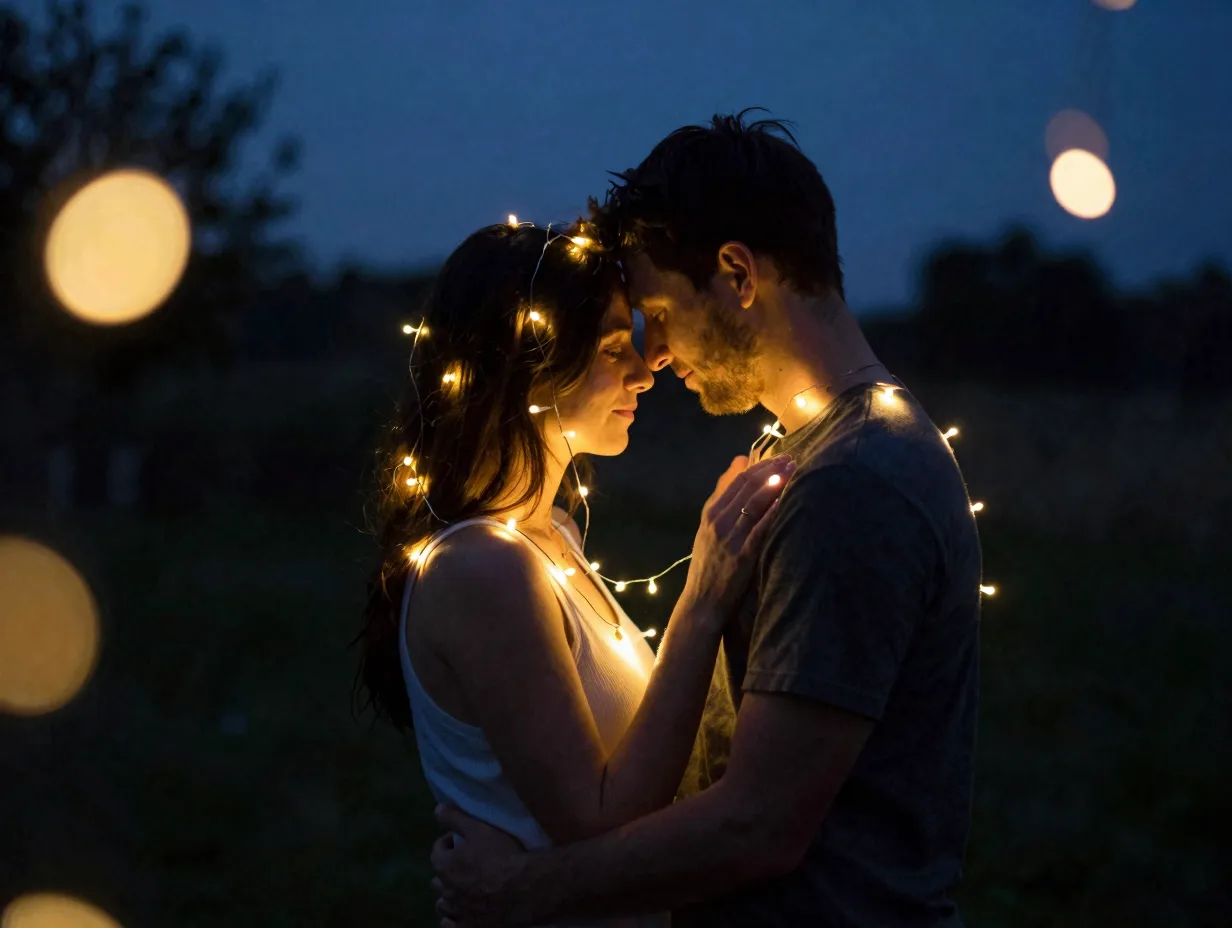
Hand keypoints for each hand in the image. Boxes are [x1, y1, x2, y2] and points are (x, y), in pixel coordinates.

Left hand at [431, 804, 535, 926]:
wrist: (525, 888)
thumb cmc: (502, 855)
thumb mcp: (479, 828)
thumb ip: (456, 818)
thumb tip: (437, 809)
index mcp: (445, 866)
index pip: (437, 851)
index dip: (448, 843)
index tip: (461, 840)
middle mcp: (447, 891)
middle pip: (437, 880)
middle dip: (447, 870)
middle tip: (463, 864)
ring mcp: (458, 912)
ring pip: (443, 905)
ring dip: (448, 895)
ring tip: (462, 889)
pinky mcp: (470, 927)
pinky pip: (450, 925)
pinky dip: (452, 919)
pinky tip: (461, 912)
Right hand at [680, 453, 794, 615]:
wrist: (702, 600)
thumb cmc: (709, 564)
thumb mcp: (708, 528)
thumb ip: (722, 498)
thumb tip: (738, 463)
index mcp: (710, 513)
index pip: (737, 481)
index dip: (760, 466)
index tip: (778, 457)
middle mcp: (718, 521)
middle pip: (747, 487)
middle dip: (771, 470)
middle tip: (791, 460)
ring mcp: (729, 537)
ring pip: (754, 503)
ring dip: (775, 484)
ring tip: (793, 472)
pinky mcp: (742, 555)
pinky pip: (760, 528)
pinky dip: (773, 512)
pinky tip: (787, 501)